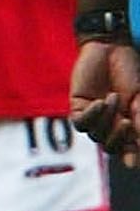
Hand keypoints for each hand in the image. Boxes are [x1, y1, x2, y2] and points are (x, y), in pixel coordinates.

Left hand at [71, 38, 139, 163]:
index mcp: (128, 124)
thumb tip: (138, 151)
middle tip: (127, 121)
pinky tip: (99, 102)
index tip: (131, 162)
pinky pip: (80, 123)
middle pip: (110, 147)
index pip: (127, 148)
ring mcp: (93, 116)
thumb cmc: (129, 72)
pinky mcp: (78, 106)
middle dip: (119, 138)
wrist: (112, 49)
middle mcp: (110, 124)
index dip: (130, 156)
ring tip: (114, 97)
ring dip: (106, 118)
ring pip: (95, 134)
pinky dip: (91, 116)